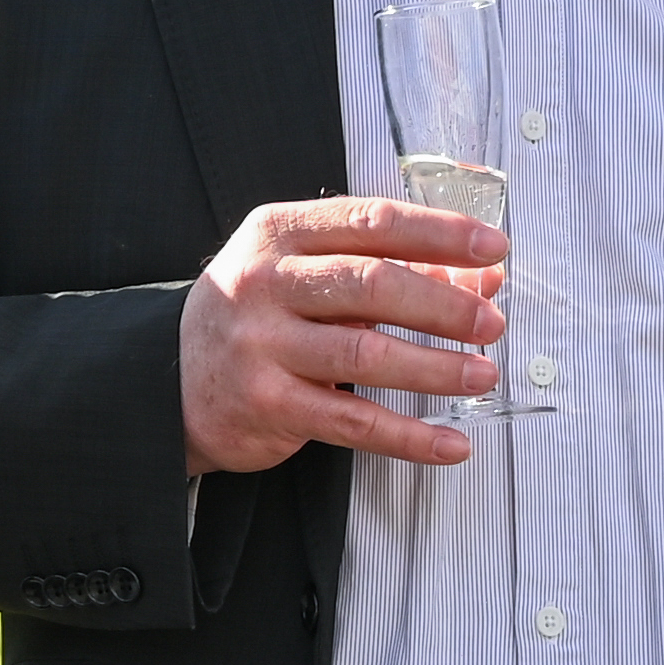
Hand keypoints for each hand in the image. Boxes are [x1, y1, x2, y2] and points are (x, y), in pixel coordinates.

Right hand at [177, 196, 502, 475]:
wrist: (171, 380)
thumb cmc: (255, 316)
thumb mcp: (306, 272)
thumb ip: (388, 267)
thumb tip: (480, 278)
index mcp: (280, 233)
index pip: (372, 221)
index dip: (440, 234)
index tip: (492, 247)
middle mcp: (266, 283)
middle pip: (371, 284)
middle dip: (443, 304)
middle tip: (491, 322)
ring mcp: (262, 346)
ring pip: (366, 354)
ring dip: (435, 368)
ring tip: (481, 373)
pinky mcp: (268, 405)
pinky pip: (353, 423)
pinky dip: (409, 436)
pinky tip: (450, 443)